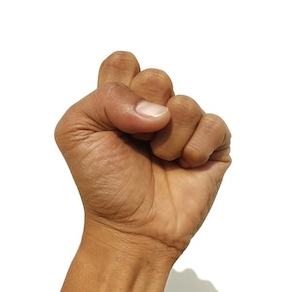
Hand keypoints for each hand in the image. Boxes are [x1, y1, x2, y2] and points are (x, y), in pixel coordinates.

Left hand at [55, 51, 230, 256]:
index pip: (123, 62)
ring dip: (167, 141)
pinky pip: (214, 125)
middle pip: (157, 77)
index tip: (112, 121)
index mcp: (120, 100)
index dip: (119, 86)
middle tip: (137, 144)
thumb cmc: (103, 184)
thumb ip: (105, 99)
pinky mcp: (213, 144)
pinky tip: (184, 167)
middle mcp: (154, 108)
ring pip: (186, 104)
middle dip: (141, 116)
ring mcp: (185, 125)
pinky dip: (195, 150)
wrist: (131, 229)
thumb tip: (160, 111)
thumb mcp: (76, 133)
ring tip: (159, 161)